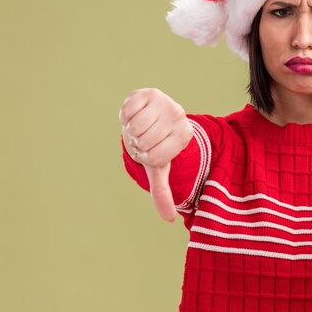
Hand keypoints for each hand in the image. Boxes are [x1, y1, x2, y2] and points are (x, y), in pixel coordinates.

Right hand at [118, 88, 193, 221]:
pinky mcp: (149, 92)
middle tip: (145, 138)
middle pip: (144, 142)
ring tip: (140, 127)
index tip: (153, 151)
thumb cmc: (157, 145)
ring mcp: (165, 102)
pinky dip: (125, 117)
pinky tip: (135, 115)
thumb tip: (170, 219)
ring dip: (131, 130)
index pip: (156, 157)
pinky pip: (127, 111)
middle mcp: (179, 116)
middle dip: (138, 144)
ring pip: (135, 127)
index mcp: (185, 135)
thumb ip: (163, 192)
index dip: (147, 157)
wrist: (153, 116)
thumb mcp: (160, 168)